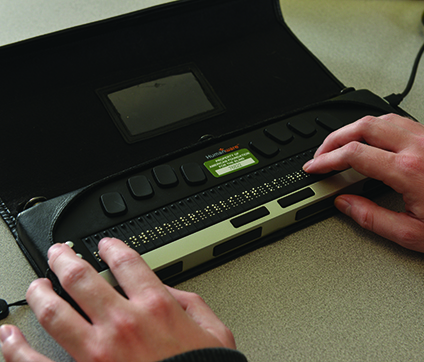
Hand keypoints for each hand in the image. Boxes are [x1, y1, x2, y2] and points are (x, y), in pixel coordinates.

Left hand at [0, 238, 235, 361]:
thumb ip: (191, 303)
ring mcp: (98, 352)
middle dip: (64, 259)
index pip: (126, 262)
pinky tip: (8, 338)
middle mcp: (123, 323)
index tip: (104, 244)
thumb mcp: (214, 332)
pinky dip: (16, 349)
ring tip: (36, 285)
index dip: (112, 246)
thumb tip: (169, 290)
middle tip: (57, 253)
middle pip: (81, 278)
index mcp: (156, 307)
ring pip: (54, 312)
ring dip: (40, 293)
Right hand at [303, 113, 423, 255]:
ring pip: (381, 118)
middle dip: (334, 138)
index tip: (314, 167)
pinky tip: (371, 140)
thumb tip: (344, 203)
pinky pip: (400, 121)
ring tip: (341, 145)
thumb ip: (371, 217)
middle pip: (362, 126)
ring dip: (354, 129)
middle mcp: (420, 146)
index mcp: (409, 170)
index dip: (326, 159)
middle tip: (321, 153)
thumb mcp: (413, 234)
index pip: (352, 154)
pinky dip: (376, 128)